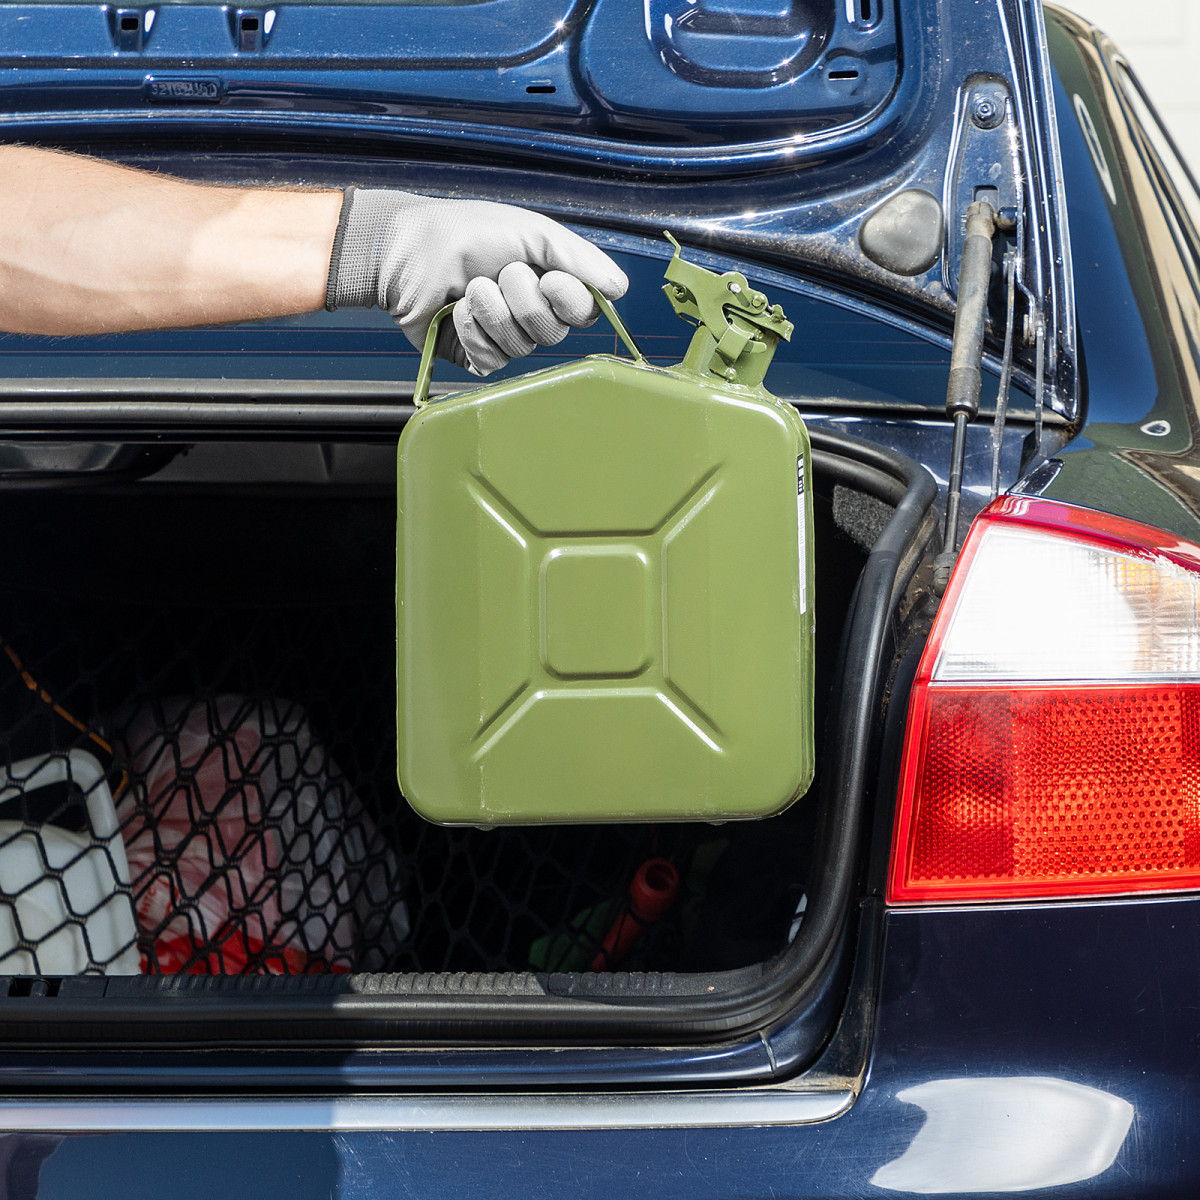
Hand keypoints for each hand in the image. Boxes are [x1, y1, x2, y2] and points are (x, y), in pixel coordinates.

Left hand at [325, 188, 628, 374]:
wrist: (406, 251)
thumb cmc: (464, 233)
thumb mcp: (530, 232)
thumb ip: (578, 258)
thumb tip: (618, 287)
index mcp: (549, 283)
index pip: (583, 311)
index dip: (570, 301)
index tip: (550, 277)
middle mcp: (531, 313)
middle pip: (553, 333)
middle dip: (524, 301)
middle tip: (499, 274)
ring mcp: (504, 337)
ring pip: (521, 347)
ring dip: (492, 312)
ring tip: (470, 287)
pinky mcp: (475, 356)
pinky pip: (492, 361)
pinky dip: (472, 331)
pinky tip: (455, 311)